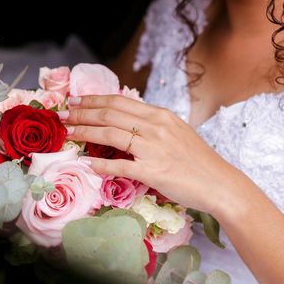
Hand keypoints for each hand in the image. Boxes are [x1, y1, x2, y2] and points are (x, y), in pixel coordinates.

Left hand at [60, 95, 243, 213]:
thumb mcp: (177, 132)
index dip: (93, 100)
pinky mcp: (153, 171)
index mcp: (160, 116)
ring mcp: (154, 149)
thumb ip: (153, 125)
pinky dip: (101, 164)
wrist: (219, 183)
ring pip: (110, 135)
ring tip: (69, 132)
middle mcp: (156, 127)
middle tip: (64, 114)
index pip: (119, 102)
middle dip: (82, 113)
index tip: (76, 101)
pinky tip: (87, 164)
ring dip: (85, 132)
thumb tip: (126, 122)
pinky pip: (120, 165)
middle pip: (110, 114)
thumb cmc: (198, 160)